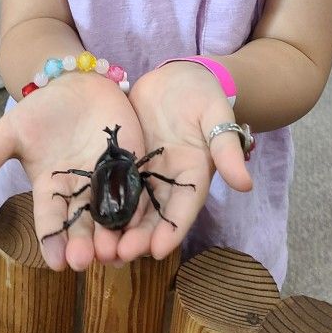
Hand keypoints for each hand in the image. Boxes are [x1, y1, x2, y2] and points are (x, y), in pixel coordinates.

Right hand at [0, 74, 144, 270]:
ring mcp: (108, 181)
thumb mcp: (10, 130)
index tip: (57, 262)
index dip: (52, 242)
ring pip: (113, 216)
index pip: (50, 222)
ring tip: (114, 251)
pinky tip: (144, 224)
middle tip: (86, 262)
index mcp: (50, 190)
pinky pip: (139, 190)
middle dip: (84, 244)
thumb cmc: (41, 110)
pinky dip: (141, 208)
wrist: (77, 82)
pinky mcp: (133, 165)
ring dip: (115, 235)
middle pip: (83, 225)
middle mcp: (80, 193)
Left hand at [118, 61, 252, 262]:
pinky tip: (85, 217)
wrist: (178, 76)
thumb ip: (226, 148)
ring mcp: (145, 170)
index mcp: (193, 174)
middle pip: (153, 214)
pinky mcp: (125, 159)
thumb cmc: (204, 95)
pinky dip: (102, 201)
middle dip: (138, 237)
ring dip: (117, 227)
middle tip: (119, 256)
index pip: (183, 208)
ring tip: (99, 248)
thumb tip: (245, 184)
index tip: (157, 252)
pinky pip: (112, 183)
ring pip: (130, 205)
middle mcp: (168, 179)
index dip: (171, 230)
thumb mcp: (217, 116)